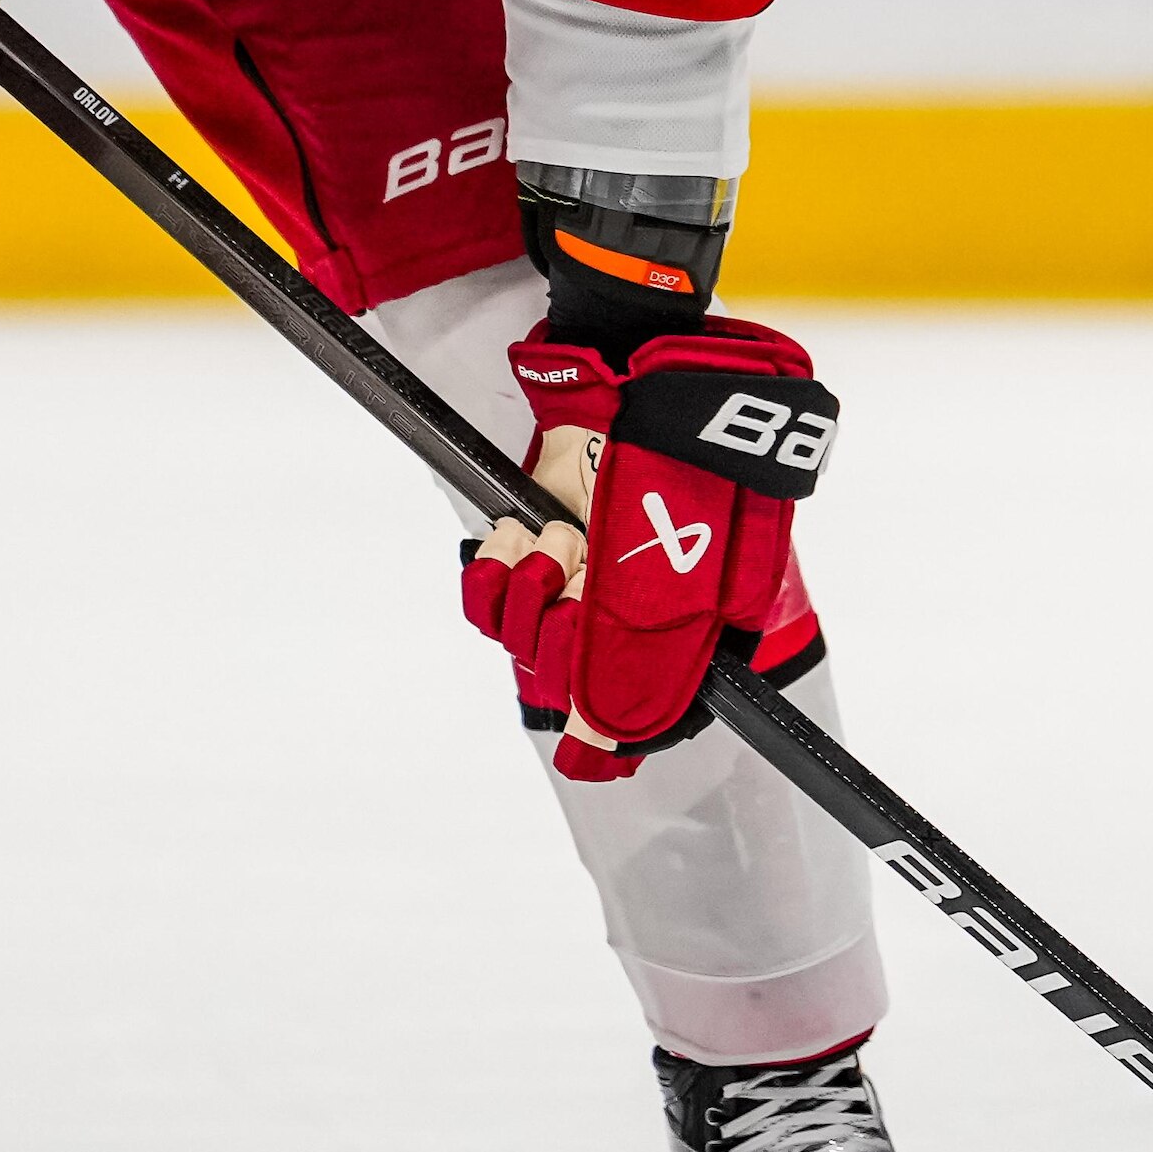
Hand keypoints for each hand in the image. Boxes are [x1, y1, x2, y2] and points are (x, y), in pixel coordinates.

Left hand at [461, 321, 834, 774]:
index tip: (583, 724)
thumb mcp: (666, 581)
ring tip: (564, 535)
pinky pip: (485, 597)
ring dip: (532, 585)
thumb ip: (630, 665)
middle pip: (555, 681)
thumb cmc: (667, 480)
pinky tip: (521, 534)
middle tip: (586, 569)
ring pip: (516, 638)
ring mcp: (569, 586)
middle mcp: (615, 621)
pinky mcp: (525, 552)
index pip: (617, 723)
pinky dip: (494, 568)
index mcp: (667, 637)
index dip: (592, 728)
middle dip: (559, 626)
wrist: (633, 397)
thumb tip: (592, 753)